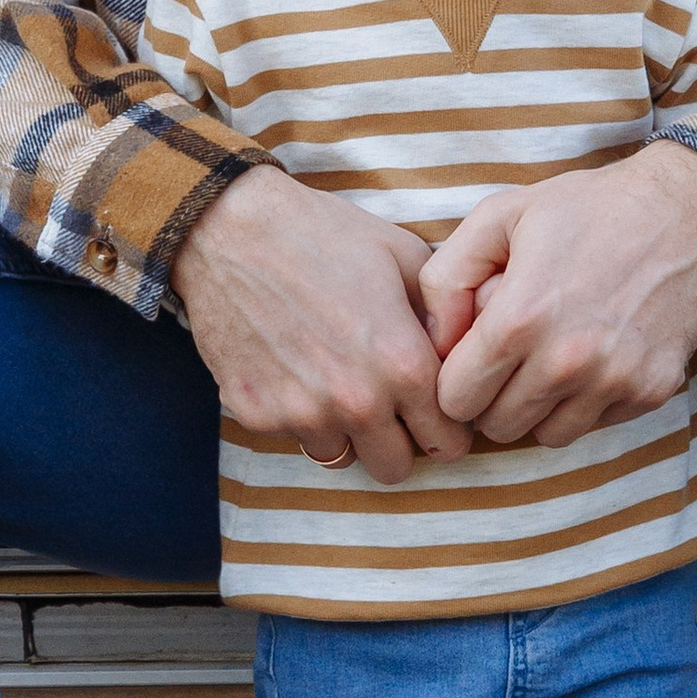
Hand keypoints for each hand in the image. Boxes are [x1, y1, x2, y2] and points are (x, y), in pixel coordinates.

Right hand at [174, 167, 472, 485]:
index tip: (434, 410)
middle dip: (399, 441)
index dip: (447, 426)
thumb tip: (466, 353)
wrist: (230, 229)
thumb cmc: (322, 234)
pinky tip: (293, 366)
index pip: (449, 442)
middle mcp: (356, 402)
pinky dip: (298, 413)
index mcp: (403, 366)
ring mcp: (302, 414)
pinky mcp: (257, 415)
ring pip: (342, 457)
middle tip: (388, 405)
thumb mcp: (404, 256)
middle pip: (397, 468)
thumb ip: (443, 315)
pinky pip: (292, 435)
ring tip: (336, 380)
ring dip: (346, 432)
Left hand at [421, 142, 696, 450]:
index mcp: (521, 318)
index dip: (455, 379)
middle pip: (497, 427)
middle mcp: (567, 361)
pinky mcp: (651, 391)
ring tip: (551, 355)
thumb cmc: (585, 209)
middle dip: (493, 397)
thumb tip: (434, 342)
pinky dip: (586, 401)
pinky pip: (596, 424)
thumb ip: (445, 279)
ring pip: (546, 436)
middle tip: (511, 355)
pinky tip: (593, 353)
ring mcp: (614, 381)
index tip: (471, 356)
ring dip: (540, 406)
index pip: (456, 400)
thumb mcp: (499, 216)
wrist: (686, 211)